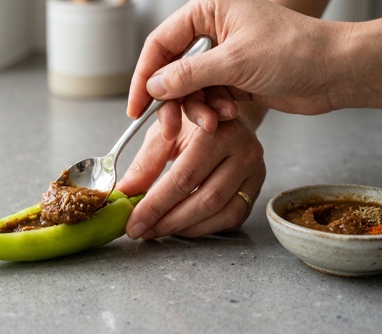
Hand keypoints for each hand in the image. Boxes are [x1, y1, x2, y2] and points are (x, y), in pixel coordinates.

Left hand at [117, 102, 266, 238]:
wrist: (224, 115)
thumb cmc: (190, 124)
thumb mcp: (164, 133)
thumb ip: (145, 164)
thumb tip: (125, 194)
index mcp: (219, 133)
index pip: (184, 178)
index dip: (155, 205)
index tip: (132, 223)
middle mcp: (245, 152)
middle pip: (205, 200)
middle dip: (168, 221)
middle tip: (142, 231)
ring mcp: (255, 173)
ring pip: (221, 214)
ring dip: (184, 228)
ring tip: (156, 230)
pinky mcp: (256, 189)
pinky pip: (231, 219)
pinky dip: (202, 228)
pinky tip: (179, 227)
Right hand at [127, 0, 381, 138]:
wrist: (334, 73)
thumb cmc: (294, 50)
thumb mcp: (234, 62)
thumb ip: (188, 74)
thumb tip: (154, 85)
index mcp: (209, 11)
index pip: (161, 43)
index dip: (144, 75)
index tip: (136, 105)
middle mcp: (213, 32)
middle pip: (172, 70)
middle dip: (174, 101)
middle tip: (170, 126)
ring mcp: (222, 57)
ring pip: (190, 90)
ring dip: (198, 109)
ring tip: (215, 120)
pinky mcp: (233, 79)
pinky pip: (208, 99)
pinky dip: (213, 111)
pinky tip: (228, 116)